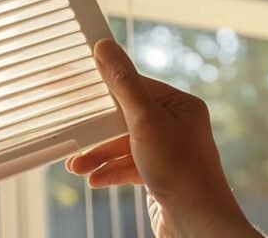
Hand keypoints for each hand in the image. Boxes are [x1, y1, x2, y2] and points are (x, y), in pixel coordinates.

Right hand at [66, 39, 260, 237]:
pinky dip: (110, 172)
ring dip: (98, 156)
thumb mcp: (145, 120)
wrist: (196, 222)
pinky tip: (95, 180)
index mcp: (180, 106)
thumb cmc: (180, 170)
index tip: (76, 85)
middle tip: (72, 135)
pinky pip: (127, 166)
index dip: (104, 88)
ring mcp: (167, 152)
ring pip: (123, 146)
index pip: (135, 87)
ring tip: (77, 167)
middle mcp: (176, 126)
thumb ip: (123, 83)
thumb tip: (106, 47)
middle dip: (97, 132)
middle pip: (125, 119)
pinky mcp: (158, 175)